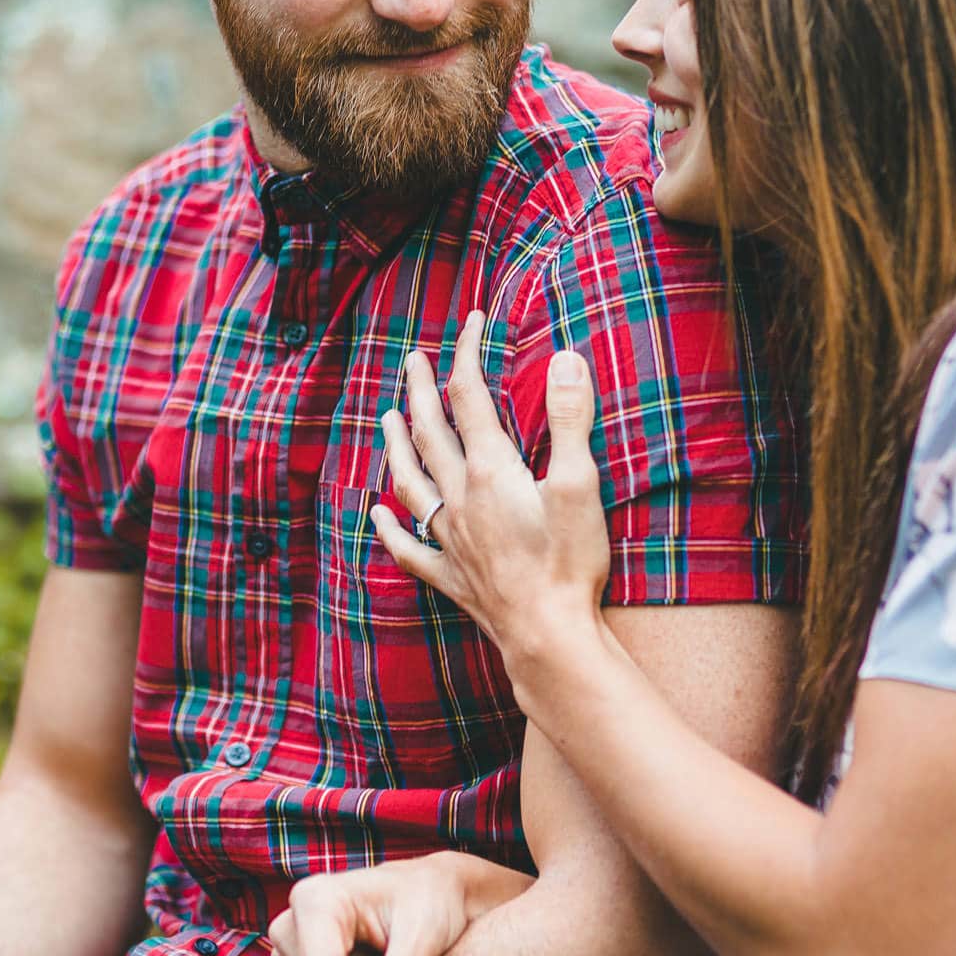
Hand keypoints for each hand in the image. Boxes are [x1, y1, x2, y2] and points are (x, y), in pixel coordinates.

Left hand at [370, 312, 611, 665]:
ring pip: (409, 481)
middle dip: (420, 390)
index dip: (468, 353)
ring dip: (395, 445)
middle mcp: (459, 500)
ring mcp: (449, 539)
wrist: (548, 636)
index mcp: (489, 472)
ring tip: (385, 418)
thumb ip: (570, 420)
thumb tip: (566, 358)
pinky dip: (388, 527)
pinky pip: (408, 546)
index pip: (471, 397)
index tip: (472, 320)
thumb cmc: (568, 564)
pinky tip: (374, 514)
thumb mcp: (580, 484)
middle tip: (412, 358)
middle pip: (429, 433)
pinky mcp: (450, 576)